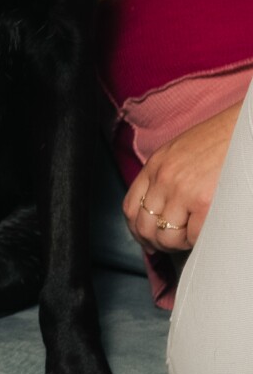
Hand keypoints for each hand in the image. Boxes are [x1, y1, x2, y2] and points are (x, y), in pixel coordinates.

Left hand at [125, 102, 241, 254]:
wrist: (244, 128)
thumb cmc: (220, 139)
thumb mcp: (180, 152)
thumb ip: (166, 176)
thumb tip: (161, 208)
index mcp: (156, 165)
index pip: (130, 207)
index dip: (136, 230)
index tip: (145, 239)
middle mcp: (164, 179)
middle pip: (145, 226)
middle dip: (156, 242)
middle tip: (170, 246)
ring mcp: (183, 192)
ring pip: (167, 236)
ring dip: (178, 244)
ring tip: (190, 239)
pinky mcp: (205, 203)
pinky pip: (193, 237)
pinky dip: (198, 242)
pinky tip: (205, 233)